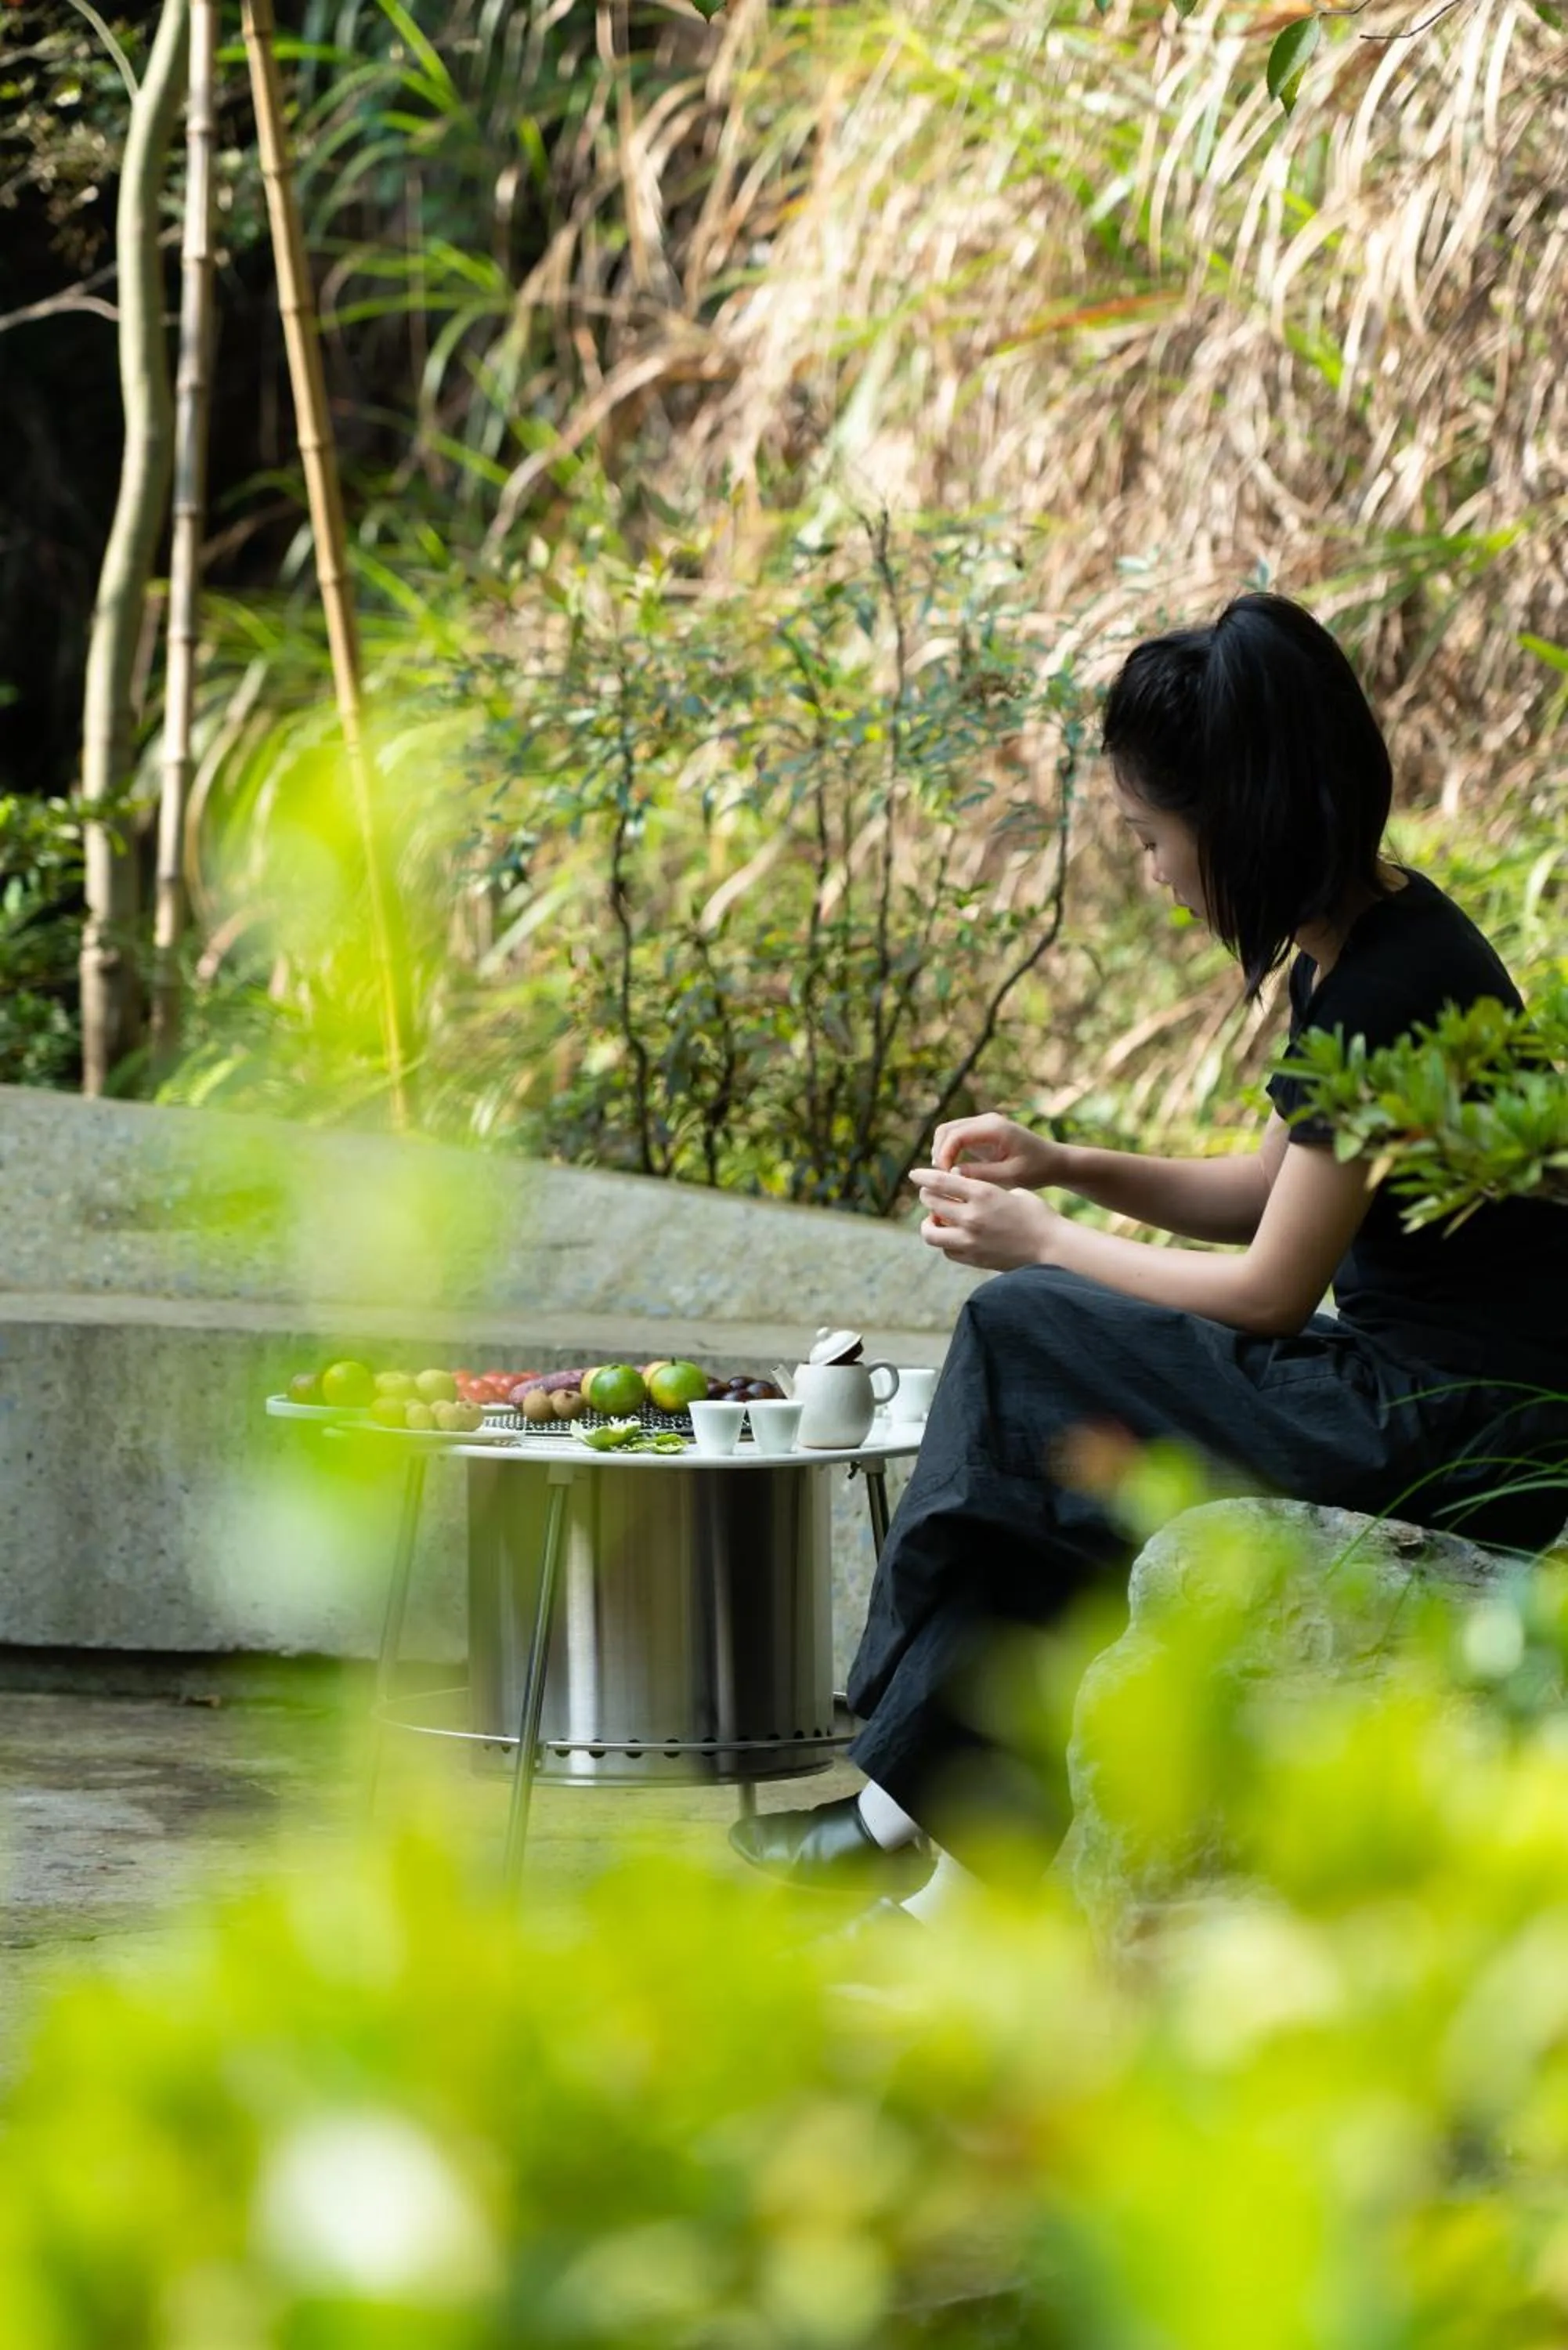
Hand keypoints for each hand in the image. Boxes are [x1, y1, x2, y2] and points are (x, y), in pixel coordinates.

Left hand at [911, 1165, 1062, 1270]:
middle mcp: (972, 1217)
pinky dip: (945, 1241)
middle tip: (929, 1194)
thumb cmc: (1038, 1215)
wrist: (1053, 1248)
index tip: (915, 1173)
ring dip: (929, 1223)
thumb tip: (966, 1190)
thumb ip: (987, 1190)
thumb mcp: (1013, 1191)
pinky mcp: (974, 1259)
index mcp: (983, 1193)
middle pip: (932, 1203)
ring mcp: (970, 1241)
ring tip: (936, 1219)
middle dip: (927, 1195)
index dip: (924, 1175)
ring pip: (931, 1232)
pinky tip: (952, 1235)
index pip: (940, 1180)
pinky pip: (947, 1250)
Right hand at [930, 1112, 1063, 1190]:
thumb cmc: (1037, 1169)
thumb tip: (952, 1172)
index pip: (955, 1135)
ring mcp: (984, 1124)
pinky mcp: (983, 1133)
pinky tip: (954, 1172)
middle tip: (942, 1178)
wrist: (1054, 1162)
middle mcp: (987, 1121)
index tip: (945, 1177)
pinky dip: (950, 1152)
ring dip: (942, 1152)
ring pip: (948, 1132)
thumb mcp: (1010, 1176)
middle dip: (939, 1152)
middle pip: (946, 1130)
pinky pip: (957, 1138)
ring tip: (947, 1176)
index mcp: (995, 1128)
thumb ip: (981, 1174)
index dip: (944, 1156)